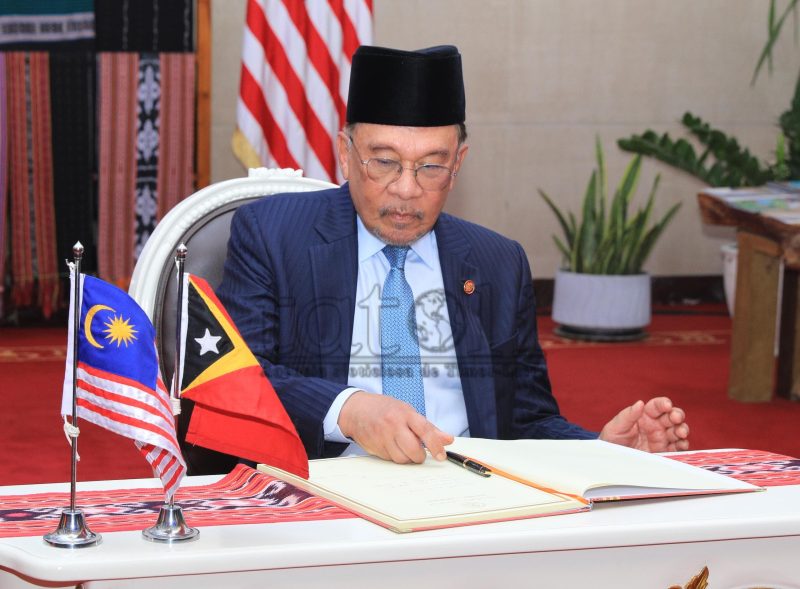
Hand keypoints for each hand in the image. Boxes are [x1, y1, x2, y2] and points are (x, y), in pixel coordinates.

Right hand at [338, 391, 453, 462]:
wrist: (357, 410)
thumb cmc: (386, 410)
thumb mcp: (408, 412)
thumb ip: (429, 428)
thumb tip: (448, 440)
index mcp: (405, 414)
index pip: (425, 431)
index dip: (435, 445)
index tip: (442, 456)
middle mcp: (394, 425)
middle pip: (413, 450)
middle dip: (420, 456)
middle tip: (420, 454)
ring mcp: (382, 437)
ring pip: (402, 458)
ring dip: (407, 458)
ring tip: (404, 448)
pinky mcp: (374, 447)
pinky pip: (390, 460)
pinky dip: (395, 456)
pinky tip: (392, 447)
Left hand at [598, 396, 688, 451]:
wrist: (611, 462)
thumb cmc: (611, 441)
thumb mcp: (615, 427)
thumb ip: (627, 415)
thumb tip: (640, 403)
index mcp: (644, 416)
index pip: (657, 406)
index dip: (664, 403)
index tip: (667, 405)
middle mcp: (655, 425)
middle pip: (672, 416)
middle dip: (677, 415)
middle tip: (676, 418)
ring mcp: (661, 439)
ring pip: (678, 431)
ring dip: (682, 430)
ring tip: (681, 433)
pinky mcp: (664, 452)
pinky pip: (677, 448)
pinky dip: (683, 445)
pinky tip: (682, 445)